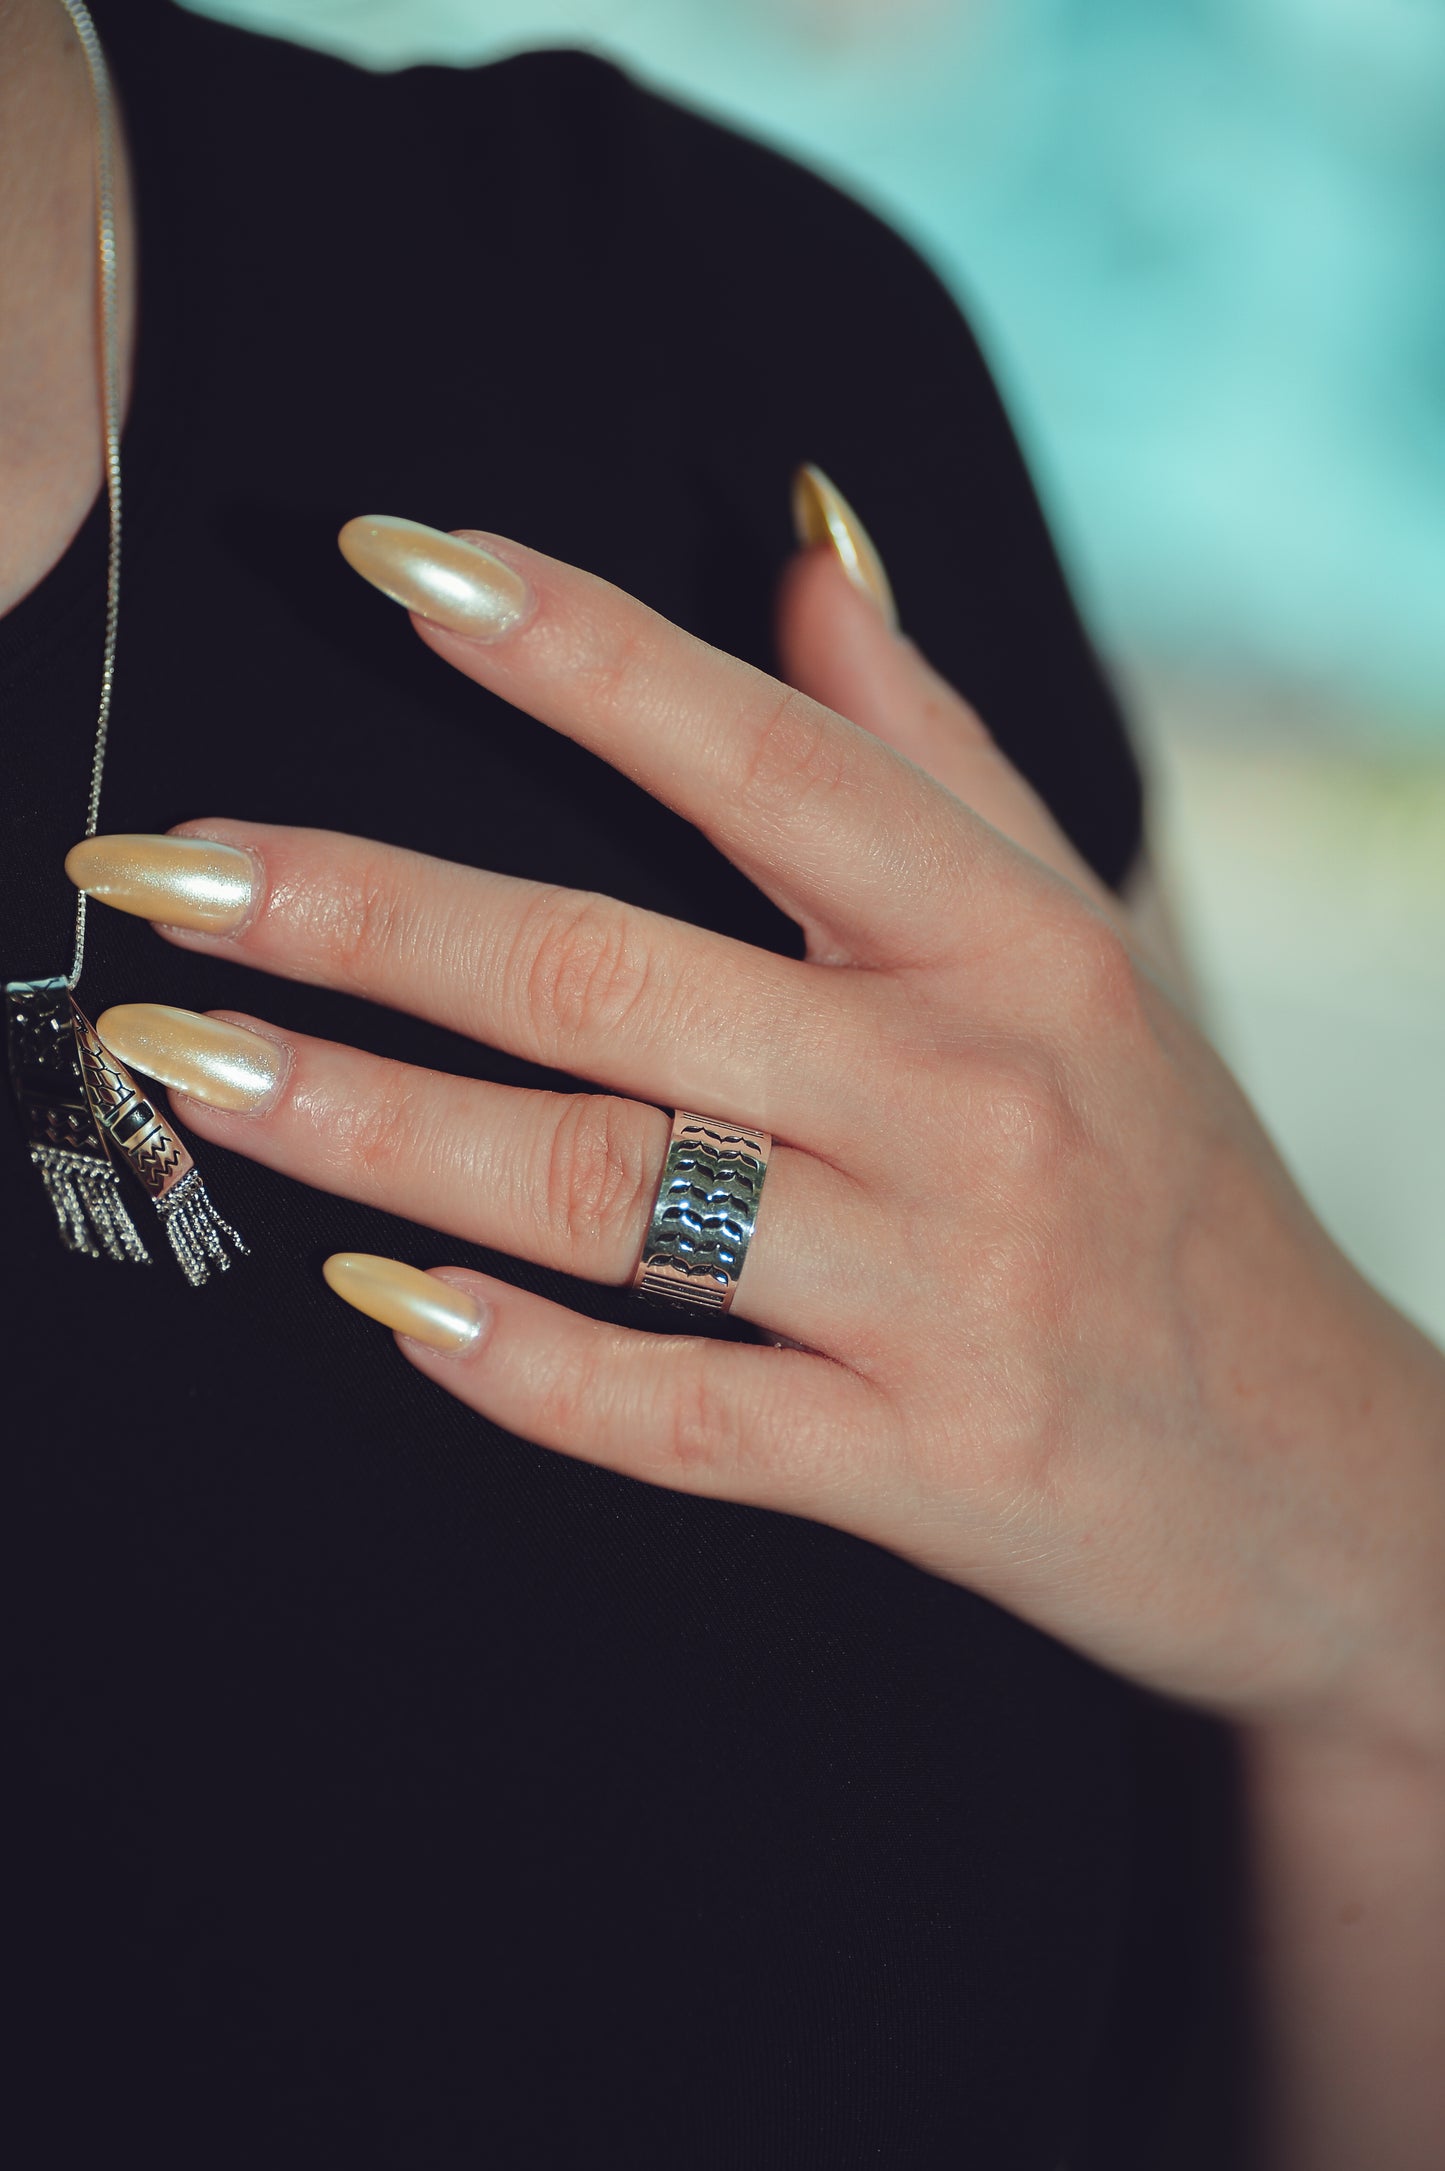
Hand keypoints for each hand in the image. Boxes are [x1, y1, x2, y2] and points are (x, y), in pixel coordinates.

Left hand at [73, 501, 1444, 1748]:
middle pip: (611, 973)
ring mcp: (940, 1291)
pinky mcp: (914, 1466)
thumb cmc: (1174, 1177)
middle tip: (157, 870)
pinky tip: (374, 1307)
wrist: (1327, 1474)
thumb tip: (799, 537)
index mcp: (1012, 937)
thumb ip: (930, 744)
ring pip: (603, 1186)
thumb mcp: (1088, 935)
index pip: (762, 751)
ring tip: (184, 1064)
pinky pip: (671, 1415)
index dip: (566, 647)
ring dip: (369, 1125)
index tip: (384, 562)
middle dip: (359, 913)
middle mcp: (975, 1092)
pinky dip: (515, 1367)